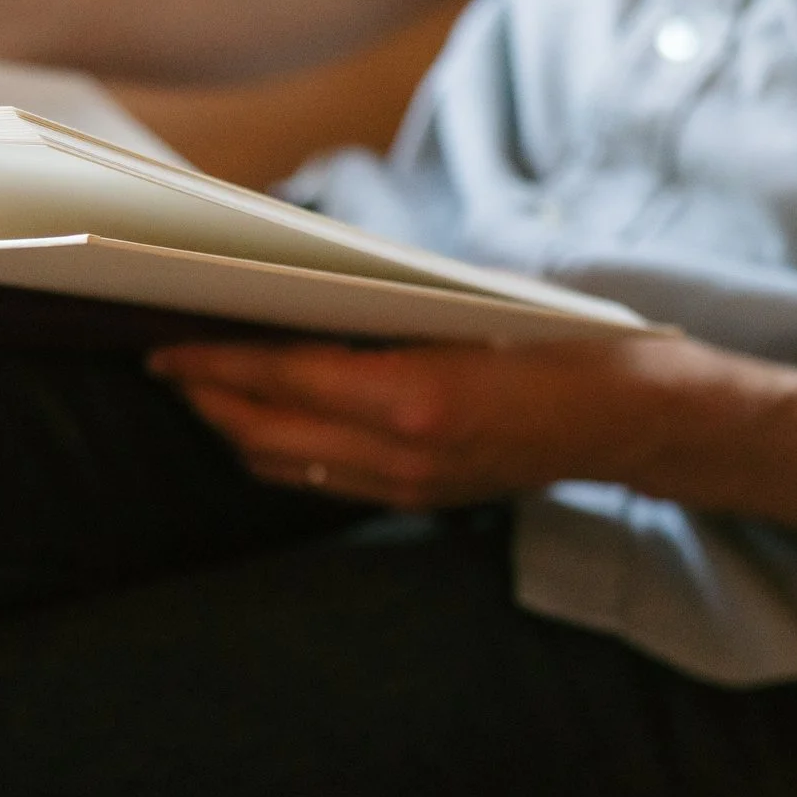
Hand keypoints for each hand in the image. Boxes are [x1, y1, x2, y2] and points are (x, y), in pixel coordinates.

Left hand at [149, 336, 725, 509]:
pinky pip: (324, 478)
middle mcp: (403, 453)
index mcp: (415, 396)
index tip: (164, 344)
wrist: (632, 418)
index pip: (280, 378)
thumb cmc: (557, 341)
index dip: (212, 362)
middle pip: (265, 431)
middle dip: (206, 398)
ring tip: (204, 388)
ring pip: (286, 464)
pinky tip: (268, 417)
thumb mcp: (467, 305)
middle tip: (167, 360)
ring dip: (236, 428)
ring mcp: (410, 487)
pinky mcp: (419, 500)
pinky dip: (282, 447)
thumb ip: (378, 311)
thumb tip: (285, 296)